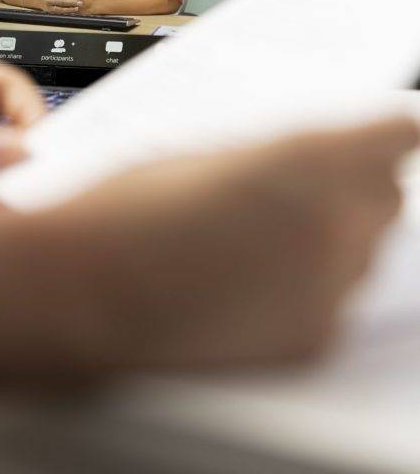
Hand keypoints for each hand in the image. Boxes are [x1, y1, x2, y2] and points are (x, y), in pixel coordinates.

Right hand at [47, 117, 417, 368]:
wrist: (85, 287)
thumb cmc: (126, 210)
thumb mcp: (209, 151)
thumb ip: (281, 151)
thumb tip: (316, 155)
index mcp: (310, 159)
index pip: (397, 133)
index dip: (383, 133)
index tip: (378, 135)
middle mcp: (334, 224)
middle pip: (385, 195)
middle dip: (350, 188)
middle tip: (291, 191)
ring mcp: (328, 288)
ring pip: (364, 250)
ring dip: (330, 238)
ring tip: (255, 239)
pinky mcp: (312, 340)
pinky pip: (337, 301)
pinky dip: (309, 289)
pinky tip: (248, 280)